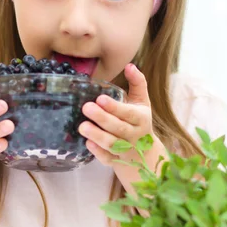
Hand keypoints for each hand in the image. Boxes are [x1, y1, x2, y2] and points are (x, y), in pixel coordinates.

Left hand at [79, 63, 166, 182]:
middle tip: (86, 108)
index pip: (129, 113)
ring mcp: (126, 150)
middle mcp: (135, 135)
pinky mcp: (116, 161)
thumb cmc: (139, 121)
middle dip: (102, 119)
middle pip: (119, 128)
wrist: (145, 154)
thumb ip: (137, 83)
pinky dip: (97, 152)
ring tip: (82, 126)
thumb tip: (130, 65)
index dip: (115, 107)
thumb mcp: (142, 102)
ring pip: (112, 144)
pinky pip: (107, 158)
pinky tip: (87, 142)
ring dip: (97, 136)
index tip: (100, 98)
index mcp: (141, 119)